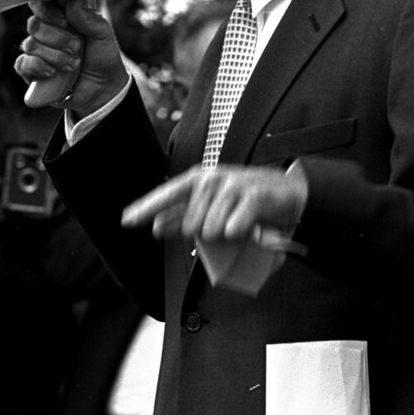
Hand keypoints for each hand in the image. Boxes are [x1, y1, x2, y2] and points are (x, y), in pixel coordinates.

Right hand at [15, 0, 128, 115]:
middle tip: (77, 47)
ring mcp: (36, 51)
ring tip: (74, 64)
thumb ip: (87, 18)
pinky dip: (38, 67)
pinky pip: (22, 64)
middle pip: (34, 24)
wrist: (103, 87)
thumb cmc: (101, 56)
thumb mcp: (102, 34)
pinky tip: (53, 72)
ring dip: (54, 56)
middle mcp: (45, 31)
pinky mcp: (31, 71)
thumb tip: (71, 0)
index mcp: (60, 16)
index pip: (41, 3)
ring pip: (30, 45)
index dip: (49, 11)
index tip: (65, 21)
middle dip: (57, 38)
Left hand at [121, 164, 308, 243]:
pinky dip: (239, 234)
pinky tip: (247, 227)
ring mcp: (234, 186)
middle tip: (225, 223)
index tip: (125, 220)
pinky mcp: (254, 197)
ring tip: (239, 224)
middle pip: (191, 224)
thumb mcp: (212, 205)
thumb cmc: (245, 201)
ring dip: (225, 235)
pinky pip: (233, 229)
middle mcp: (213, 179)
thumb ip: (183, 214)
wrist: (288, 194)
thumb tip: (155, 226)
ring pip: (211, 230)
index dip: (146, 207)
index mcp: (200, 179)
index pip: (167, 193)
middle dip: (205, 232)